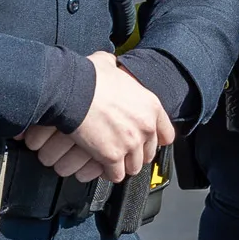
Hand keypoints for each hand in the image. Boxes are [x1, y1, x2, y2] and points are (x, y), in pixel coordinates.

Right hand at [19, 54, 175, 182]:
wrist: (72, 91)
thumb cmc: (88, 78)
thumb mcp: (109, 64)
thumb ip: (116, 69)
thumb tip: (110, 64)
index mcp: (150, 105)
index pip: (167, 134)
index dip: (157, 140)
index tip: (150, 143)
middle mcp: (145, 126)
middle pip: (149, 152)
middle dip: (137, 154)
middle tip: (126, 152)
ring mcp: (130, 143)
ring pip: (134, 166)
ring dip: (124, 165)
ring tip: (114, 162)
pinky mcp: (112, 156)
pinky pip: (116, 175)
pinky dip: (109, 173)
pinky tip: (102, 167)